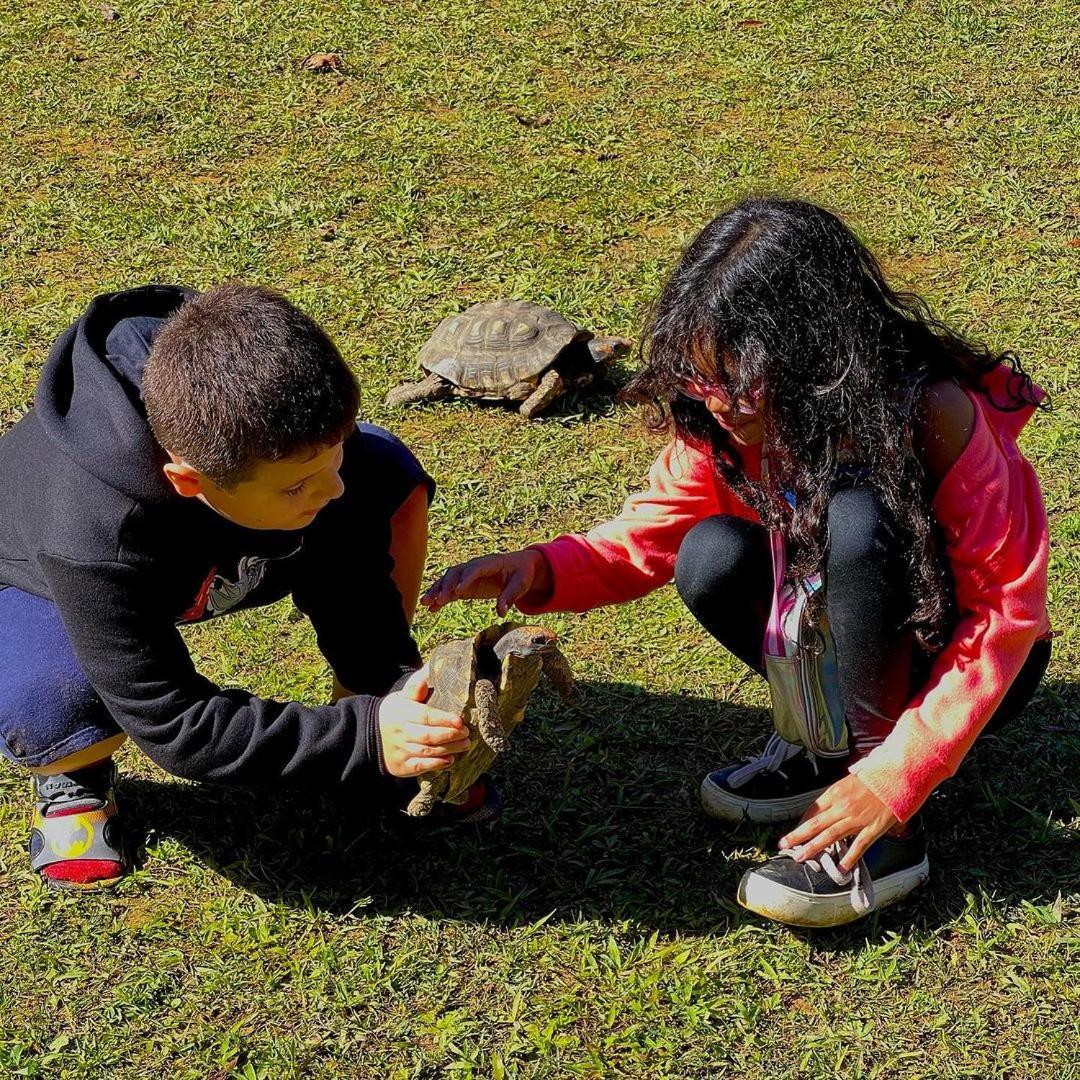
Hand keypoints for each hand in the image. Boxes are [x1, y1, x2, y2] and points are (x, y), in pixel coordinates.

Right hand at [377, 665, 471, 777]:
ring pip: (427, 751)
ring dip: (448, 749)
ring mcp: (399, 750)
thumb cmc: (395, 713)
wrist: (371, 735)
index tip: (460, 721)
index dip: (444, 719)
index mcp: (402, 713)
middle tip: (467, 733)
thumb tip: (424, 681)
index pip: (425, 716)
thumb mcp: (400, 698)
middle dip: (450, 735)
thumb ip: (414, 689)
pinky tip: (449, 760)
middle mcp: (400, 733)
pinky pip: (419, 766)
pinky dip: (435, 764)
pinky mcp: (401, 765)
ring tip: (465, 745)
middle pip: (428, 735)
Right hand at [421, 549, 552, 616]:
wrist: (520, 567)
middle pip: (456, 572)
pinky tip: (430, 608)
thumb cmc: (522, 574)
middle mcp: (475, 566)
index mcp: (491, 562)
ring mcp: (468, 575)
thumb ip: (510, 597)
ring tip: (425, 603)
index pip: (475, 569)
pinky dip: (440, 597)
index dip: (466, 579)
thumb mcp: (521, 585)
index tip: (458, 592)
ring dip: (436, 590)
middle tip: (439, 600)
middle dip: (446, 585)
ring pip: (448, 580)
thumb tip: (501, 612)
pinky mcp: (466, 585)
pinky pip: (450, 590)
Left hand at [778, 773, 897, 870]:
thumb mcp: (850, 781)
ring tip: (800, 857)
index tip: (793, 832)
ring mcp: (857, 819)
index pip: (812, 810)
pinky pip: (858, 846)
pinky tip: (840, 869)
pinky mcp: (873, 828)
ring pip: (830, 836)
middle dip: (797, 836)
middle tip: (783, 845)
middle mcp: (842, 807)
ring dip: (813, 848)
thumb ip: (838, 795)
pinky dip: (849, 858)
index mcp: (835, 793)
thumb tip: (827, 806)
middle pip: (815, 824)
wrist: (897, 776)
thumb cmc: (875, 776)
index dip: (801, 823)